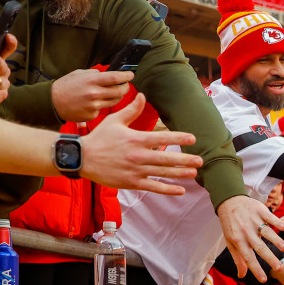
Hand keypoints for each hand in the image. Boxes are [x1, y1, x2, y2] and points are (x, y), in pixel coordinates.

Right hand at [51, 68, 133, 121]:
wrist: (53, 102)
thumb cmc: (66, 86)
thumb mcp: (80, 74)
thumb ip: (95, 74)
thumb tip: (110, 74)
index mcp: (91, 81)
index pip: (116, 77)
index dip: (126, 76)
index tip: (131, 75)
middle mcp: (94, 94)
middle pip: (120, 91)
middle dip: (125, 87)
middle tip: (125, 85)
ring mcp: (94, 106)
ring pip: (114, 101)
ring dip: (117, 96)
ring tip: (112, 92)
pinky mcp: (92, 115)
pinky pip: (103, 109)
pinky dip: (102, 105)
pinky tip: (94, 102)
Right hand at [79, 92, 201, 193]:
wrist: (82, 158)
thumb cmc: (99, 138)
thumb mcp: (114, 120)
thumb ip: (131, 109)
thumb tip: (142, 94)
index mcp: (136, 139)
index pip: (162, 138)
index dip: (179, 138)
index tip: (193, 139)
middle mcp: (138, 155)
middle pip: (167, 158)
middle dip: (185, 160)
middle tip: (201, 160)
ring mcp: (135, 170)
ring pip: (162, 173)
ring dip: (180, 174)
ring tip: (194, 172)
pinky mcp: (131, 183)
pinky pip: (153, 187)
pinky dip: (167, 189)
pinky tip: (180, 190)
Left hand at [217, 195, 283, 281]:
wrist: (229, 202)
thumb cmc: (231, 226)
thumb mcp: (231, 242)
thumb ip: (238, 259)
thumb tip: (241, 275)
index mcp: (238, 241)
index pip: (248, 258)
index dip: (255, 269)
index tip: (264, 280)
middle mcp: (246, 232)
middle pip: (259, 247)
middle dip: (270, 258)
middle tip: (279, 268)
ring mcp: (253, 221)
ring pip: (266, 232)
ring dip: (276, 240)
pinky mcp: (260, 210)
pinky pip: (270, 217)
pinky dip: (277, 222)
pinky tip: (283, 228)